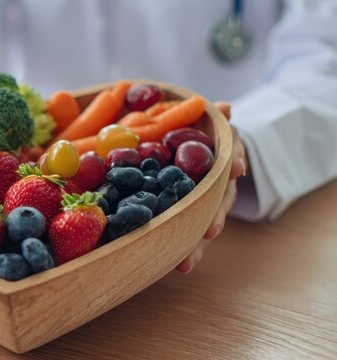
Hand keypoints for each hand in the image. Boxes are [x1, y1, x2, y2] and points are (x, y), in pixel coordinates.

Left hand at [176, 102, 246, 273]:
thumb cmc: (201, 144)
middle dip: (215, 217)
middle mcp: (217, 189)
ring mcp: (204, 208)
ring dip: (197, 245)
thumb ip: (218, 121)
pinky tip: (178, 267)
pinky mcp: (185, 222)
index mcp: (221, 164)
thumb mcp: (212, 130)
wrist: (195, 162)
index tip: (236, 169)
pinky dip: (184, 253)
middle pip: (219, 203)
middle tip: (211, 229)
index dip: (234, 163)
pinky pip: (184, 237)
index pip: (230, 161)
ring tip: (187, 262)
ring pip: (203, 227)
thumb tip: (225, 107)